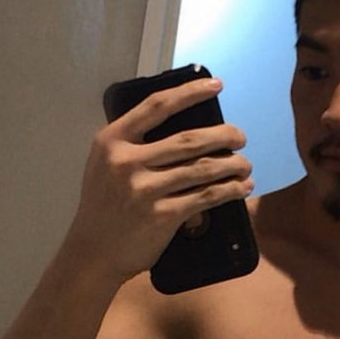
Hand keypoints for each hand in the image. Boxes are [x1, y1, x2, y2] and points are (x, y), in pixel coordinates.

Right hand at [68, 76, 253, 282]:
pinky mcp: (163, 216)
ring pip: (202, 169)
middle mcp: (127, 161)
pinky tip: (242, 188)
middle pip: (189, 140)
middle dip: (224, 135)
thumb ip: (132, 145)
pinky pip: (205, 197)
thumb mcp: (104, 165)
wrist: (93, 252)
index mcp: (112, 141)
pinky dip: (229, 191)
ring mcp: (145, 190)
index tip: (216, 86)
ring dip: (232, 165)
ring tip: (246, 165)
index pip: (156, 106)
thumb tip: (180, 131)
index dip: (190, 92)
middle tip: (240, 137)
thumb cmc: (104, 206)